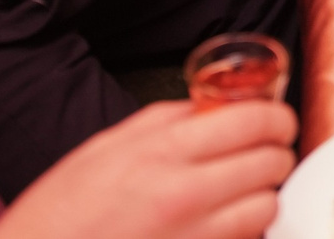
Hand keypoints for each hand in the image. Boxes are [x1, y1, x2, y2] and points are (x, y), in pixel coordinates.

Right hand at [0, 100, 295, 238]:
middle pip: (271, 161)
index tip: (275, 121)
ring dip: (264, 197)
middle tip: (266, 155)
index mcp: (159, 151)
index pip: (253, 119)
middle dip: (276, 154)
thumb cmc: (56, 216)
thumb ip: (162, 122)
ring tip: (246, 194)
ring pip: (267, 206)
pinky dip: (246, 233)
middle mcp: (182, 193)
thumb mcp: (103, 149)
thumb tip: (210, 107)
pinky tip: (227, 227)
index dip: (276, 117)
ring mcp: (191, 236)